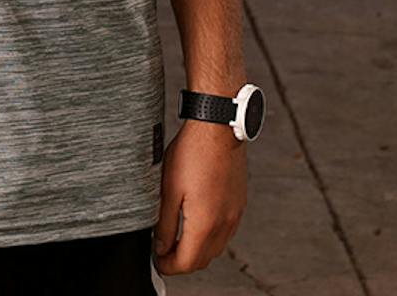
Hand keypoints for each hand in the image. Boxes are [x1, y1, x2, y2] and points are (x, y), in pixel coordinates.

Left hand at [153, 118, 247, 274]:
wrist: (218, 128)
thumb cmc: (193, 153)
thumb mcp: (168, 189)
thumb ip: (164, 224)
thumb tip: (161, 246)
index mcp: (205, 223)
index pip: (186, 262)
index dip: (168, 266)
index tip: (157, 260)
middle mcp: (224, 223)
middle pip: (202, 260)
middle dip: (181, 261)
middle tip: (163, 251)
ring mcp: (234, 214)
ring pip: (215, 249)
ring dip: (197, 251)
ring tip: (177, 238)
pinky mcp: (239, 204)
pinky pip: (225, 233)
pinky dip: (210, 237)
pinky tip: (197, 223)